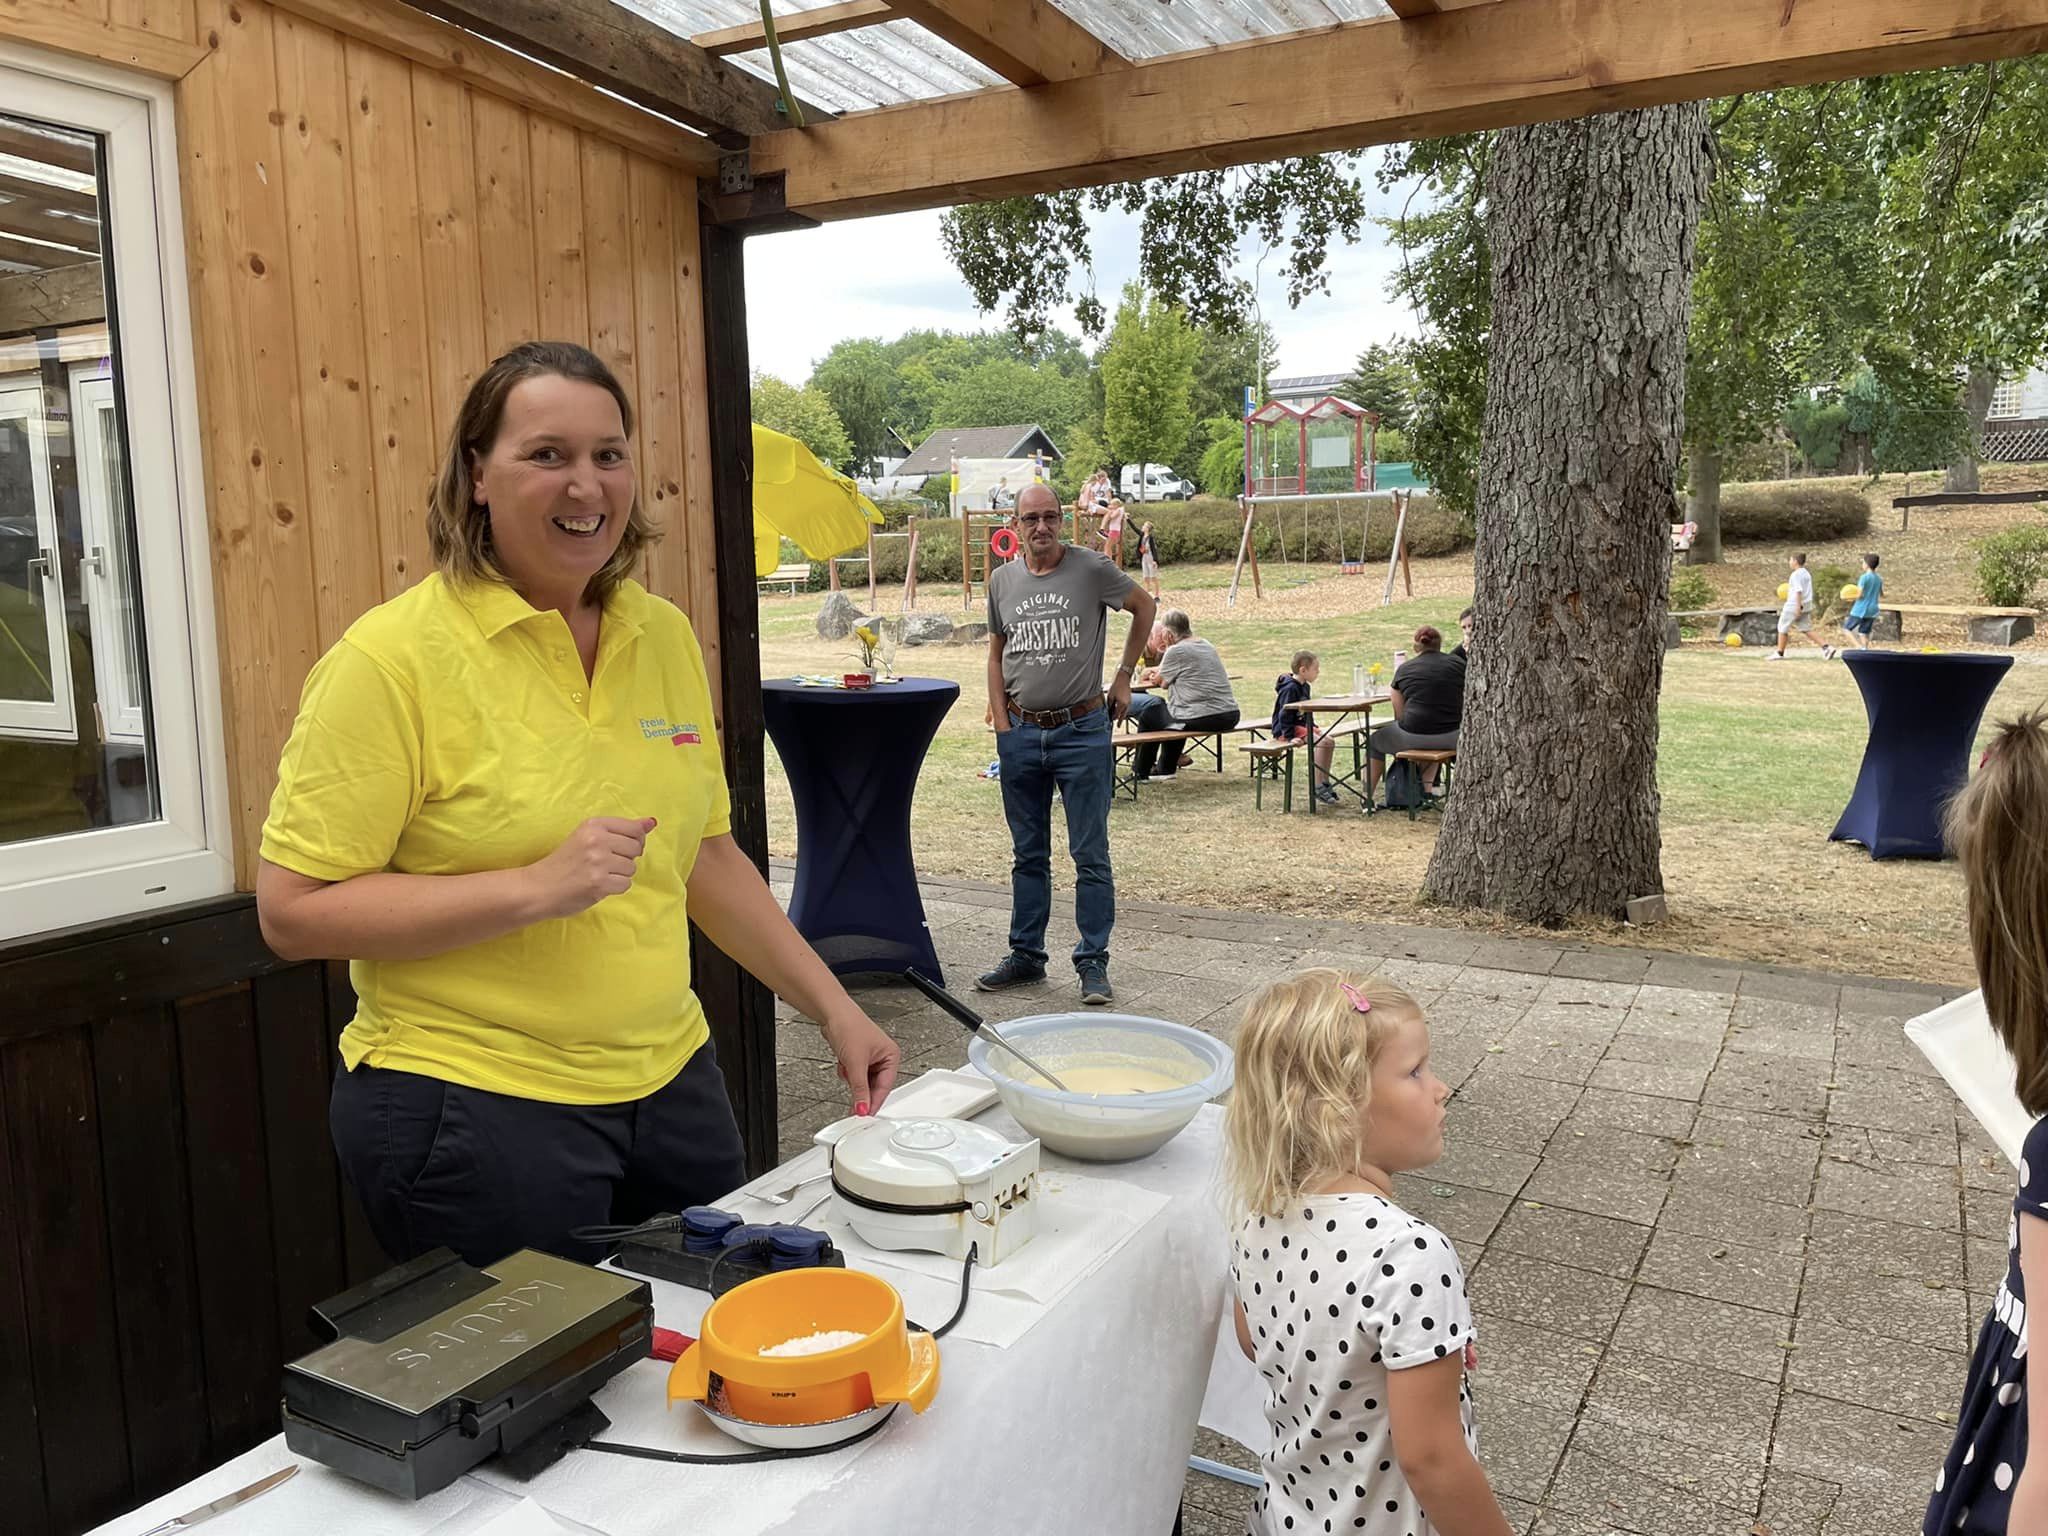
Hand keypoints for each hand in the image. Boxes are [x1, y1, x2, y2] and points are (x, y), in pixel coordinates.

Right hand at [523, 816, 656, 919]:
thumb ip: (621, 830)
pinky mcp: (599, 882)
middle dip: (625, 859)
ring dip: (619, 875)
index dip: (635, 841)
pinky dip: (615, 888)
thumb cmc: (564, 863)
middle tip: (605, 864)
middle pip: (636, 849)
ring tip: (599, 874)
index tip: (621, 848)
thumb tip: (651, 822)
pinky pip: (625, 885)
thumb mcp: (588, 837)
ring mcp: (598, 861)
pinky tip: (598, 885)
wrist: (539, 887)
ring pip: (631, 868)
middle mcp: (597, 840)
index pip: (634, 828)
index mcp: (594, 824)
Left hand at [822, 1010, 901, 1112]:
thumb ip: (859, 1089)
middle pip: (873, 1086)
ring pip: (861, 1082)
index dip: (873, 1102)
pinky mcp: (857, 1058)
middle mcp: (883, 1057)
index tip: (865, 1115)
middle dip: (860, 1088)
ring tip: (847, 1067)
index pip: (884, 1087)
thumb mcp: (856, 1063)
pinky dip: (846, 1072)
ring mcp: (869, 1058)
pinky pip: (853, 1075)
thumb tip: (862, 1108)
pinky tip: (843, 1063)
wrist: (832, 1013)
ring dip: (851, 1079)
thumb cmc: (850, 1026)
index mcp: (891, 1056)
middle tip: (852, 1105)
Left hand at [1108, 674, 1133, 721]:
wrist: (1123, 679)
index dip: (1113, 718)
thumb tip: (1108, 712)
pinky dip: (1124, 711)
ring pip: (1125, 712)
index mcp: (1121, 704)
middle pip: (1122, 715)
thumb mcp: (1110, 696)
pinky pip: (1127, 708)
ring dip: (1122, 716)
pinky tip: (1121, 712)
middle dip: (1119, 720)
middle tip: (1118, 726)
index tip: (1110, 722)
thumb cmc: (1115, 686)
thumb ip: (1109, 705)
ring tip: (1119, 721)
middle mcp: (1126, 705)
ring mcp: (1129, 702)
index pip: (1116, 715)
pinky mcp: (1129, 700)